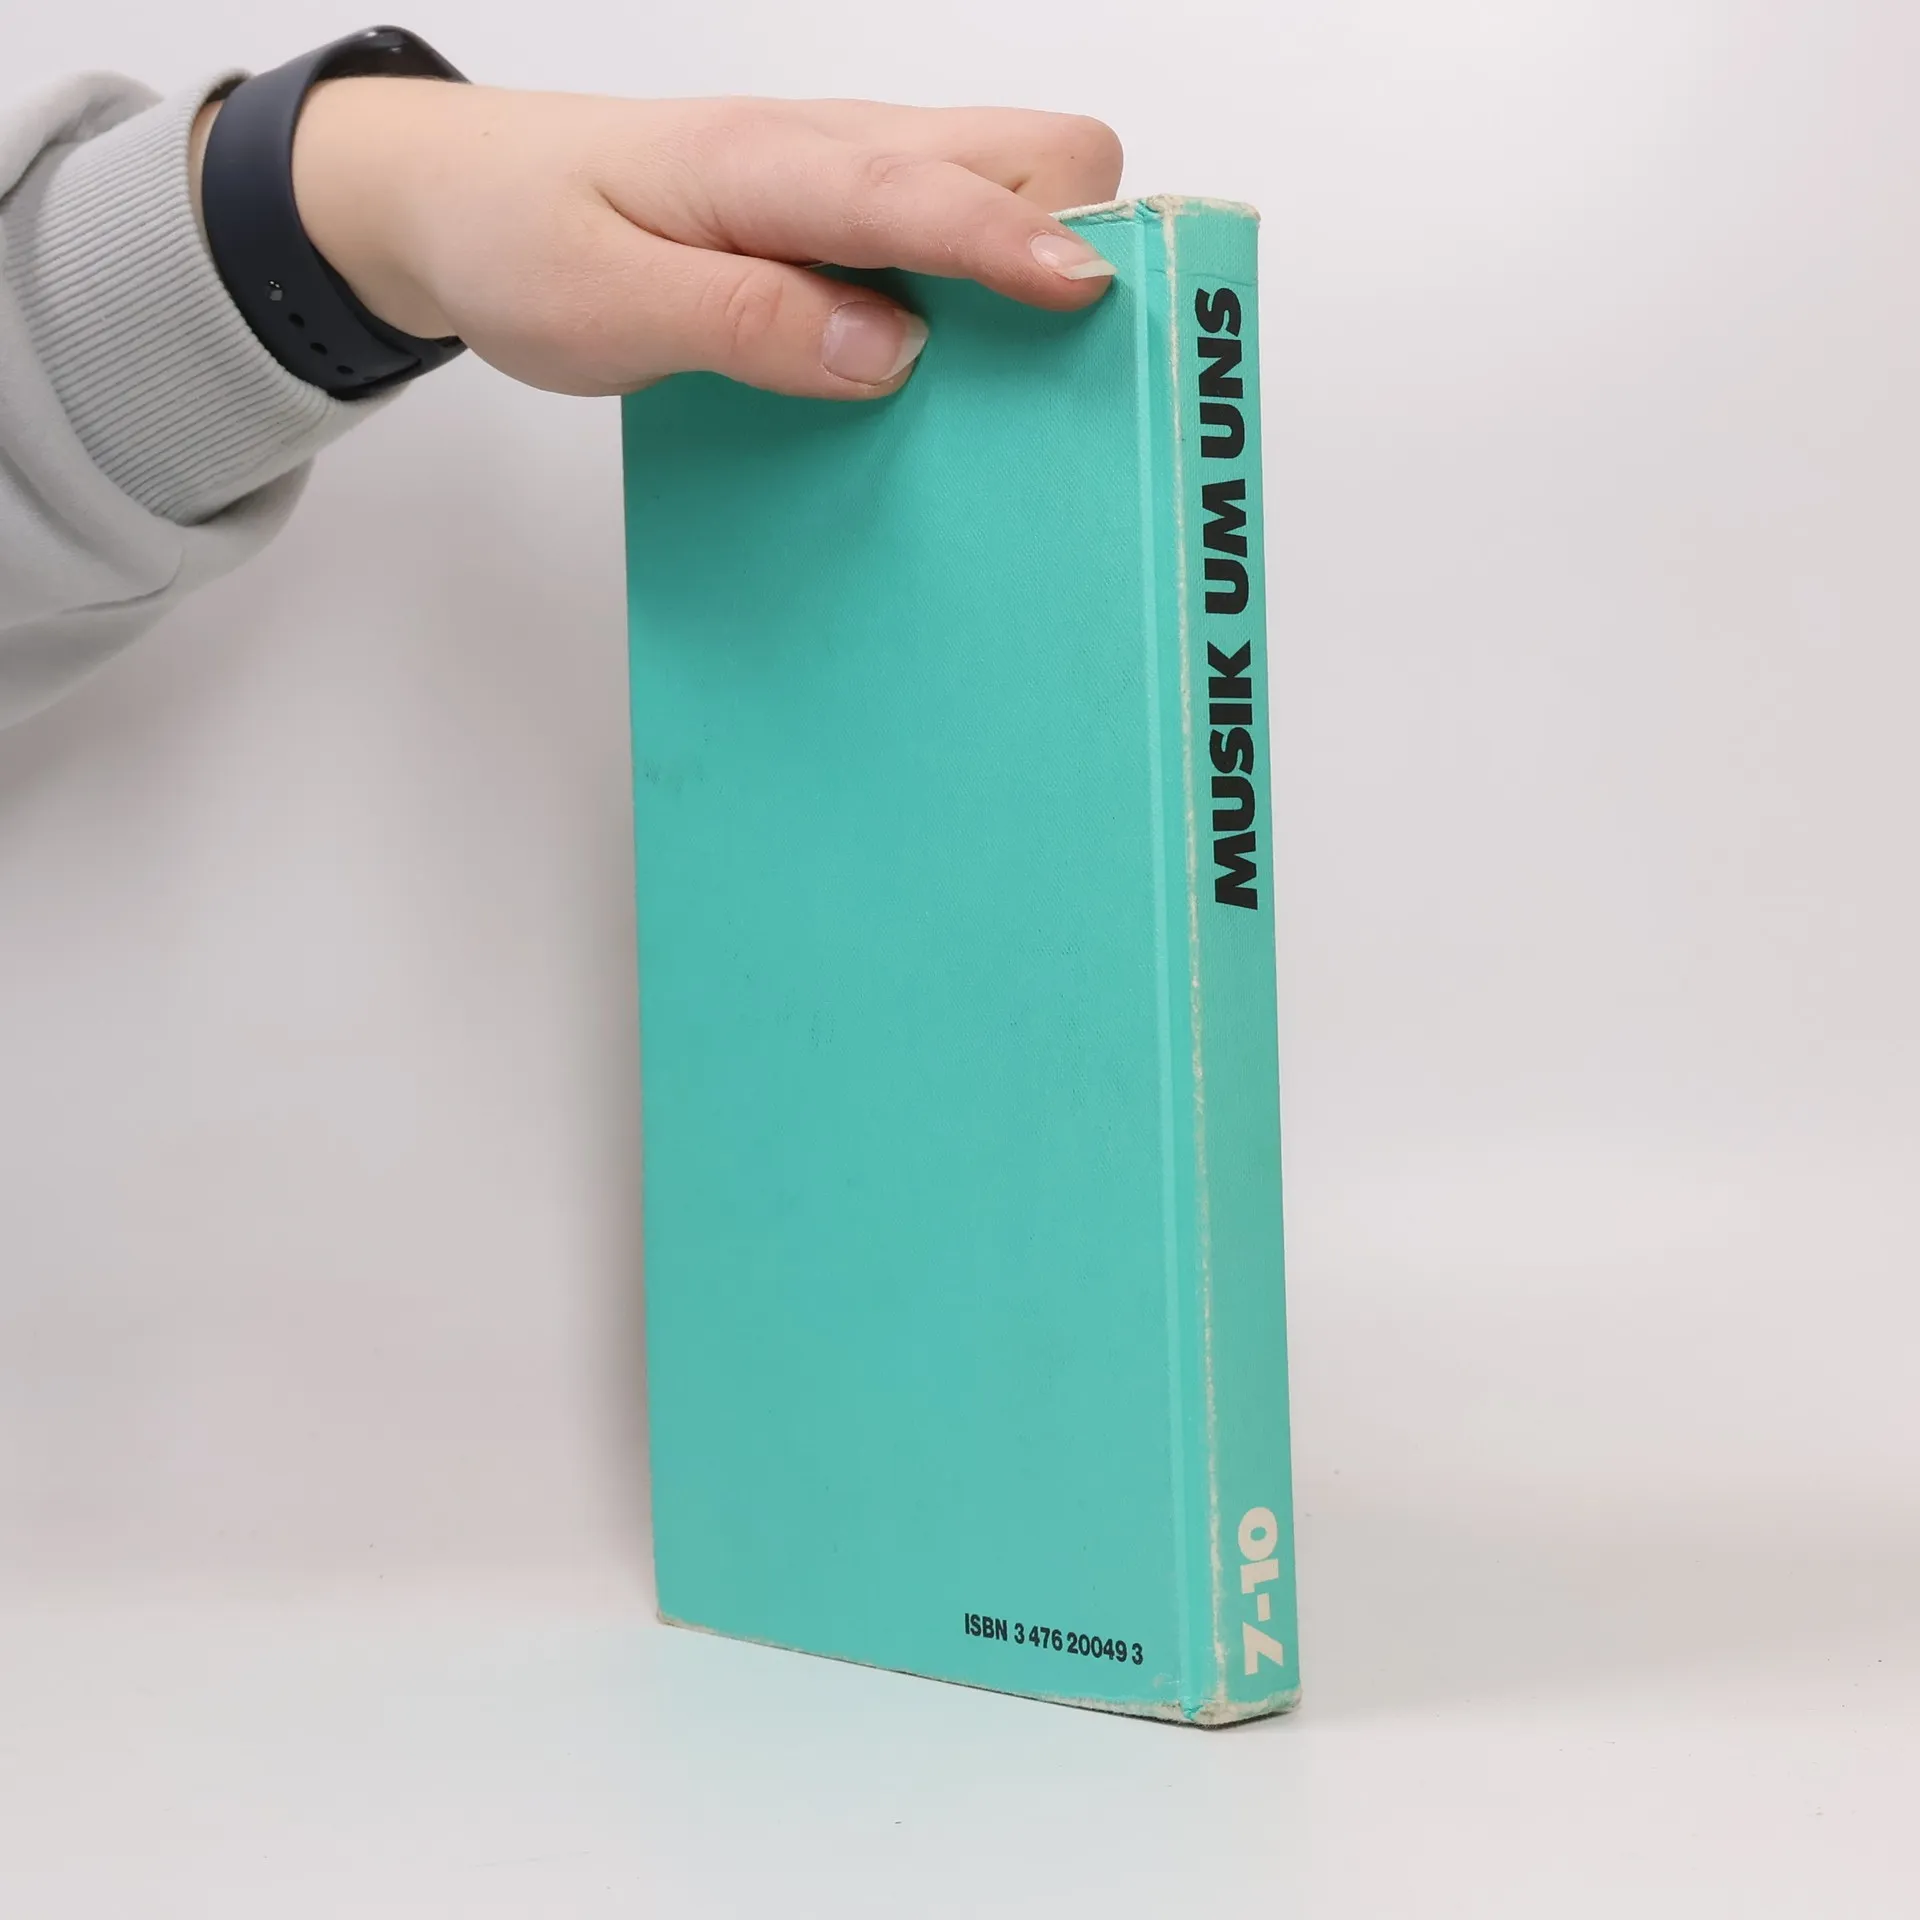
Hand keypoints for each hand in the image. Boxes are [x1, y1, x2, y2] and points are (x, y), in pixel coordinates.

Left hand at [253, 83, 1122, 399]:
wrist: (448, 195)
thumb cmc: (518, 240)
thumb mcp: (606, 306)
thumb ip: (749, 325)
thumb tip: (891, 352)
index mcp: (772, 164)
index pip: (927, 190)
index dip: (1017, 244)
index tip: (1090, 301)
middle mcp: (831, 147)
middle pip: (1022, 146)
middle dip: (1076, 228)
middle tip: (1073, 350)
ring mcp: (842, 172)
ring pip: (999, 177)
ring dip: (1041, 253)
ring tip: (1038, 368)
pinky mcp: (837, 209)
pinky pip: (951, 222)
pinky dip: (989, 274)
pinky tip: (961, 357)